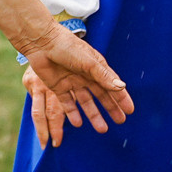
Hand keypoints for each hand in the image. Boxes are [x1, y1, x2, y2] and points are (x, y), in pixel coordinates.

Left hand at [18, 26, 133, 139]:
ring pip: (85, 102)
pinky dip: (72, 113)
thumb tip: (121, 87)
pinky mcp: (58, 87)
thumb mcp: (89, 62)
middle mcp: (85, 75)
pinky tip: (78, 124)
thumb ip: (104, 76)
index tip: (130, 110)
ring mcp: (72, 82)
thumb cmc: (67, 47)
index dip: (121, 97)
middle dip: (110, 108)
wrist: (42, 42)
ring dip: (93, 114)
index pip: (112, 84)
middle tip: (120, 121)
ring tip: (102, 128)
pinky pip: (67, 103)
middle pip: (101, 95)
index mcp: (95, 67)